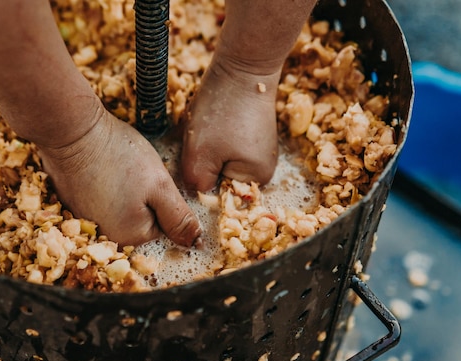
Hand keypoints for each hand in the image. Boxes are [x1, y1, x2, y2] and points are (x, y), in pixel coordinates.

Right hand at [38, 110, 201, 246]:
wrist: (71, 131)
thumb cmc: (118, 155)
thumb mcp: (160, 186)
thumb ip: (178, 218)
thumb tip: (194, 243)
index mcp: (129, 237)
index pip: (161, 226)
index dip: (162, 200)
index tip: (150, 180)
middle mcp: (105, 237)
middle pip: (140, 220)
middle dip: (142, 198)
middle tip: (132, 173)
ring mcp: (85, 221)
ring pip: (120, 209)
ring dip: (122, 191)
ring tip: (114, 169)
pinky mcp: (72, 204)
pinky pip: (100, 200)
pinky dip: (103, 186)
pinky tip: (100, 170)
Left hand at [181, 57, 279, 190]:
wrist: (242, 65)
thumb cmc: (222, 111)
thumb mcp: (200, 154)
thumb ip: (197, 184)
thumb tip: (198, 194)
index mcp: (256, 179)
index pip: (219, 194)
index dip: (202, 178)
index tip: (199, 156)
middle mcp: (263, 169)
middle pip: (220, 178)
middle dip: (204, 163)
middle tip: (203, 139)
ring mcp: (258, 150)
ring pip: (220, 160)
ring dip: (207, 148)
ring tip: (209, 128)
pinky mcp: (252, 134)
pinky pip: (225, 145)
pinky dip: (214, 136)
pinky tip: (215, 120)